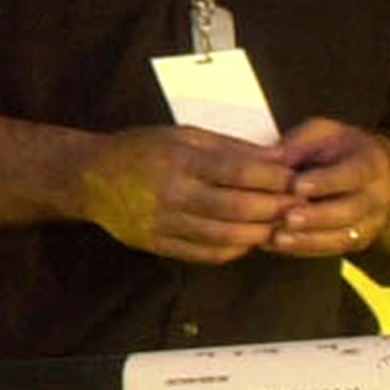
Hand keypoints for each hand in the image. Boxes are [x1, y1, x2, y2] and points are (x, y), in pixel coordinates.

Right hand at [76, 125, 295, 263]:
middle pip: (239, 208)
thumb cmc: (139, 150)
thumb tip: (277, 159)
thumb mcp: (180, 135)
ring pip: (228, 236)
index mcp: (177, 159)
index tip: (297, 179)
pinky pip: (209, 253)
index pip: (239, 172)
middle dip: (276, 208)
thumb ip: (229, 148)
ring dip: (262, 232)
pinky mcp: (160, 245)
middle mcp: (171, 193)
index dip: (275, 178)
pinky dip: (236, 248)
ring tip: (279, 225)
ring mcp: (165, 223)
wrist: (89, 179)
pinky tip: (247, 238)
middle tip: (299, 206)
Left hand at [266, 118, 389, 257]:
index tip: (296, 185)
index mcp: (369, 165)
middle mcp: (376, 198)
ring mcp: (370, 223)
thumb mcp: (323, 133)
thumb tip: (273, 157)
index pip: (351, 175)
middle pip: (349, 211)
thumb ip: (300, 142)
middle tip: (288, 217)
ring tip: (279, 238)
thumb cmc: (340, 147)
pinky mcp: (357, 240)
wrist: (377, 172)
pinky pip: (334, 249)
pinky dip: (305, 249)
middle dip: (317, 216)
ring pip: (343, 237)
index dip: (325, 182)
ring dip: (309, 240)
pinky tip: (277, 245)